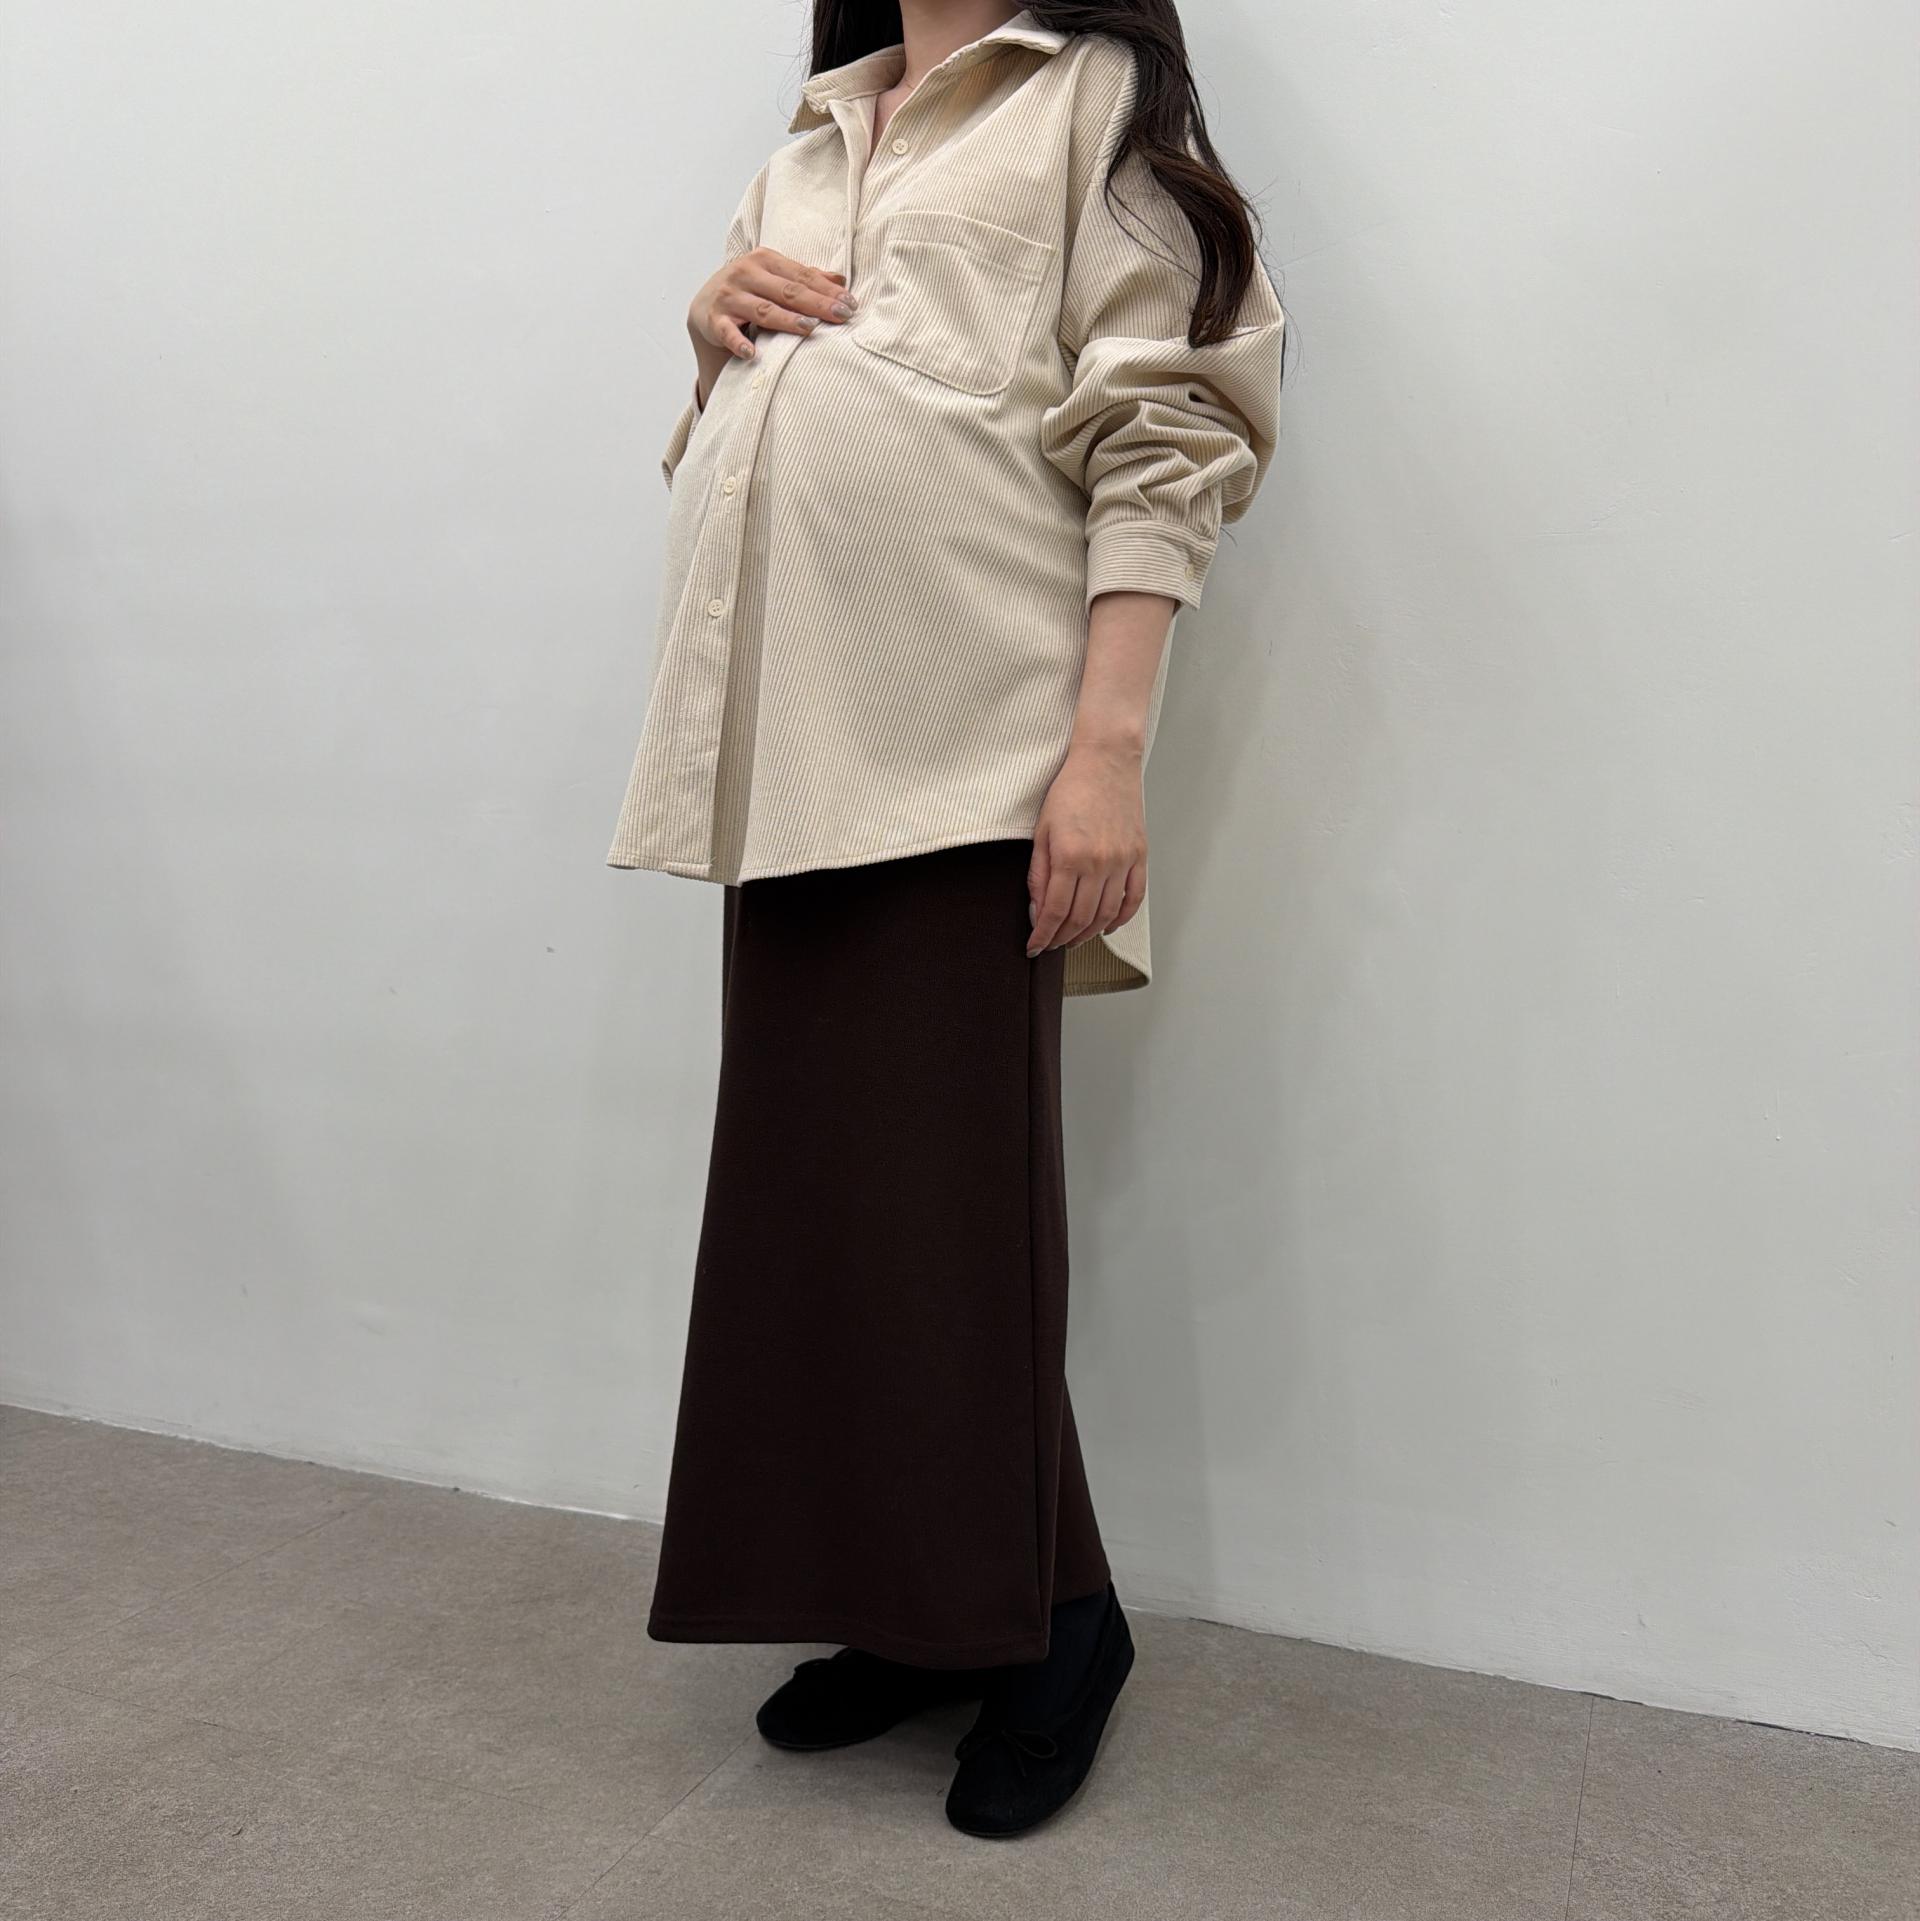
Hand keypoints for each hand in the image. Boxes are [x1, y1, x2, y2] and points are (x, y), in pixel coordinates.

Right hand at [689, 246, 855, 364]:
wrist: (705, 305)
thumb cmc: (749, 291)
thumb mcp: (774, 278)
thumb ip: (804, 278)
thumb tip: (841, 279)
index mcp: (764, 259)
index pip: (801, 276)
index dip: (827, 290)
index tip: (850, 304)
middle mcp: (745, 273)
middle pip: (787, 291)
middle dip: (816, 303)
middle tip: (841, 316)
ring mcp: (729, 296)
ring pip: (763, 310)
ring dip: (786, 320)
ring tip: (809, 328)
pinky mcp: (714, 319)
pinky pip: (728, 332)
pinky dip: (738, 342)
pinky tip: (752, 353)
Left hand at [1026, 740, 1147, 957]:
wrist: (1105, 760)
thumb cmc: (1070, 790)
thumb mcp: (1042, 831)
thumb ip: (1038, 875)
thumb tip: (1037, 912)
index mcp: (1070, 856)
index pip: (1055, 912)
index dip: (1044, 936)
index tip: (1034, 947)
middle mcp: (1100, 863)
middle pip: (1081, 919)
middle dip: (1063, 938)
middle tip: (1051, 944)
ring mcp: (1123, 861)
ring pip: (1107, 915)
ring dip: (1088, 934)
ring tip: (1073, 939)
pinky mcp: (1139, 856)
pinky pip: (1134, 899)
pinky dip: (1121, 919)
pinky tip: (1106, 926)